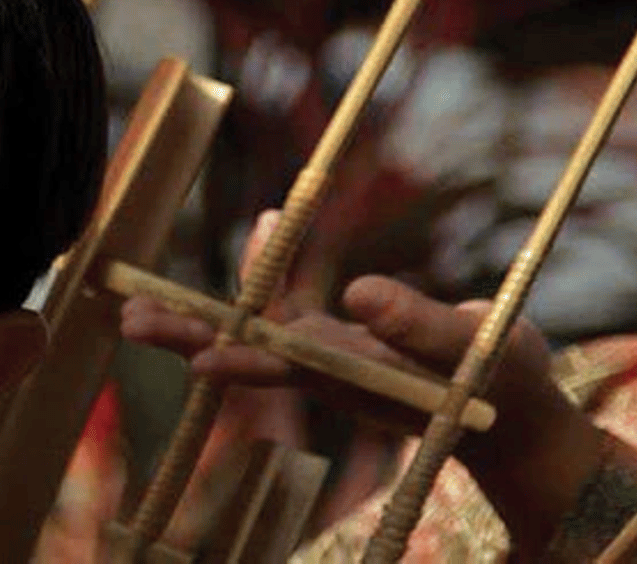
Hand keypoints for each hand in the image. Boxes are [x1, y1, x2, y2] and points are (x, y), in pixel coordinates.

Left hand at [118, 213, 601, 554]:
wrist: (510, 412)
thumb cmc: (502, 384)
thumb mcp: (472, 349)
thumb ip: (419, 325)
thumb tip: (359, 292)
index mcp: (358, 378)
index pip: (286, 368)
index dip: (240, 359)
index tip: (193, 358)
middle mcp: (330, 370)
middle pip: (248, 350)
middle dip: (189, 334)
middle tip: (126, 319)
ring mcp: (330, 356)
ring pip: (256, 330)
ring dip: (202, 313)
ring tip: (139, 300)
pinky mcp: (340, 340)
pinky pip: (289, 304)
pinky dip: (269, 270)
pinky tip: (264, 223)